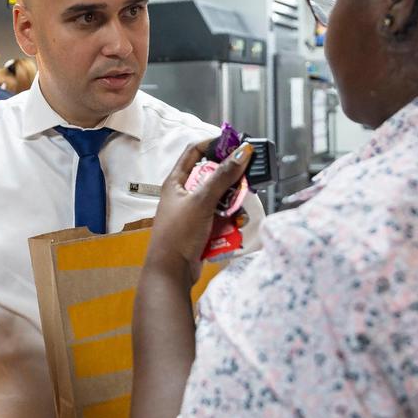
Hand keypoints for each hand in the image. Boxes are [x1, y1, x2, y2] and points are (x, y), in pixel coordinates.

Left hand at [147, 140, 253, 280]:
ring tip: (241, 211)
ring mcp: (194, 212)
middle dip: (231, 182)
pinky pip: (222, 218)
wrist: (172, 272)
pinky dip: (230, 221)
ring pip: (221, 199)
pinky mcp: (203, 228)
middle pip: (214, 177)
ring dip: (233, 205)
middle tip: (246, 183)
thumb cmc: (178, 234)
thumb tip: (241, 152)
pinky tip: (236, 226)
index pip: (194, 152)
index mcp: (176, 182)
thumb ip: (222, 177)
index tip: (235, 145)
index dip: (214, 145)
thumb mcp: (201, 201)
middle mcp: (184, 194)